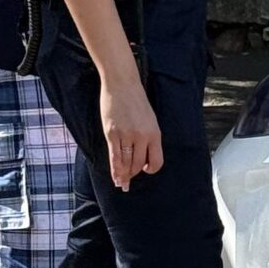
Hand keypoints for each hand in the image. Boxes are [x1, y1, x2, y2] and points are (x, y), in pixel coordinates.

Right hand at [99, 75, 163, 190]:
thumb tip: (143, 156)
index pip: (157, 160)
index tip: (146, 170)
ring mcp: (126, 135)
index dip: (151, 169)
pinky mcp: (111, 133)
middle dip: (134, 174)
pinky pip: (114, 156)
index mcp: (155, 133)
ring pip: (126, 163)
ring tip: (121, 183)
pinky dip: (115, 169)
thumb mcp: (150, 119)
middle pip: (139, 164)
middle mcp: (142, 136)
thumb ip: (148, 137)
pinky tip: (115, 177)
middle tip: (129, 181)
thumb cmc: (136, 101)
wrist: (122, 84)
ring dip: (123, 175)